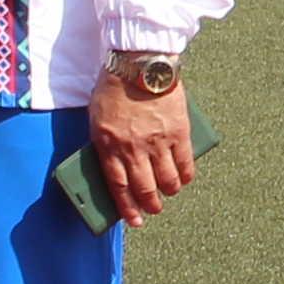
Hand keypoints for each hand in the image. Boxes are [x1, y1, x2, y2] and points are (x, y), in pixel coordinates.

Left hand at [89, 70, 197, 223]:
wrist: (139, 62)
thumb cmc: (114, 87)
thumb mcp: (98, 118)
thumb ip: (106, 143)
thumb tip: (116, 166)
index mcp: (109, 145)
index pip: (119, 187)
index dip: (127, 208)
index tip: (134, 221)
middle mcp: (133, 148)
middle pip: (144, 188)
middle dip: (150, 205)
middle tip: (153, 210)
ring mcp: (157, 141)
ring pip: (167, 181)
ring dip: (168, 192)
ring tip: (168, 193)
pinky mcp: (178, 132)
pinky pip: (185, 163)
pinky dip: (185, 175)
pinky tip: (184, 179)